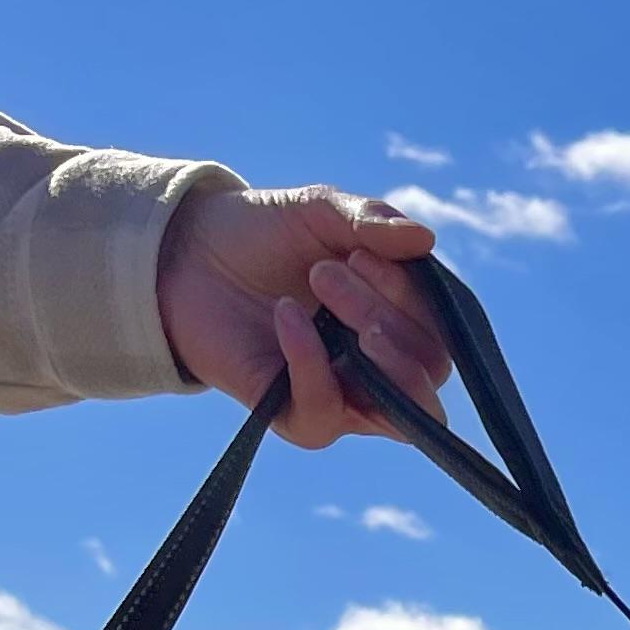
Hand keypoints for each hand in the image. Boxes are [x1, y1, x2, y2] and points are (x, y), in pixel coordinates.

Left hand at [154, 185, 451, 448]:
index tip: (362, 251)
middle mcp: (382, 366)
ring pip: (400, 412)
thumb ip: (372, 221)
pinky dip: (310, 364)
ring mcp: (344, 397)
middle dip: (388, 317)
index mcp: (399, 321)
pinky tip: (286, 315)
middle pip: (429, 370)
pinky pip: (326, 415)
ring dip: (372, 350)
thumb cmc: (262, 235)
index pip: (443, 333)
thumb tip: (427, 239)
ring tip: (322, 287)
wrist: (186, 252)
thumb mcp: (321, 212)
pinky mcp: (297, 417)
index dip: (415, 297)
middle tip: (327, 272)